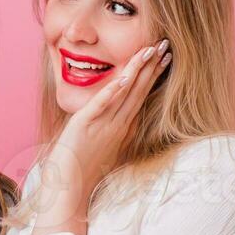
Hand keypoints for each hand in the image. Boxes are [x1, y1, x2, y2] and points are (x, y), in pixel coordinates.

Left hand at [30, 39, 171, 234]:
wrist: (68, 189)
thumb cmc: (83, 169)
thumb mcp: (103, 145)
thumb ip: (112, 129)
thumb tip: (117, 116)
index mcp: (122, 128)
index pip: (142, 96)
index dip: (153, 75)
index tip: (165, 57)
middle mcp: (118, 125)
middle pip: (139, 91)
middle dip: (153, 67)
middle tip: (166, 45)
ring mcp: (104, 125)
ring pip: (126, 94)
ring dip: (139, 71)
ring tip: (151, 50)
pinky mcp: (85, 126)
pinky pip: (102, 105)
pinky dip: (114, 90)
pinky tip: (125, 77)